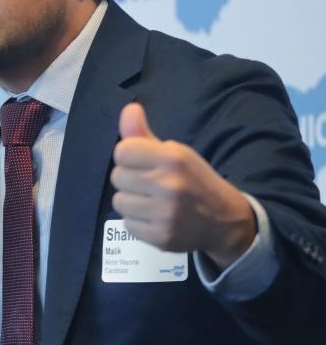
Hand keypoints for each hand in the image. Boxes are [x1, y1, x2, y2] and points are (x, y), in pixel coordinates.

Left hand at [110, 103, 255, 269]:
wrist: (226, 221)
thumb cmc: (195, 181)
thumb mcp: (176, 153)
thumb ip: (144, 135)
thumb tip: (129, 108)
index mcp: (173, 158)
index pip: (122, 151)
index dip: (129, 157)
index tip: (143, 163)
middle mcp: (169, 184)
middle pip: (117, 176)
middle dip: (130, 179)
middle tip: (151, 184)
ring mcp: (165, 213)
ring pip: (119, 201)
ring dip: (132, 201)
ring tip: (153, 201)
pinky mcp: (160, 236)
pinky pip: (127, 223)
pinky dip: (138, 221)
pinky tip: (156, 218)